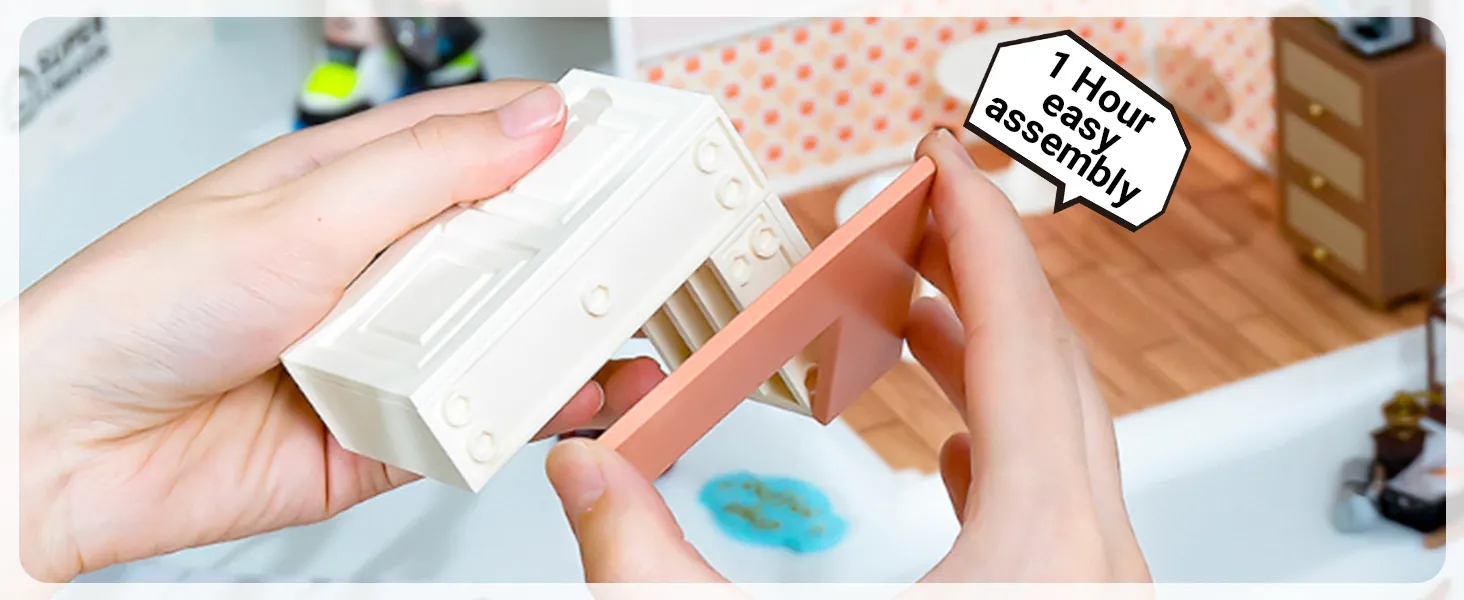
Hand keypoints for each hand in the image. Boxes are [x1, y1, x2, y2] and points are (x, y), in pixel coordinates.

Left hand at [18, 80, 665, 581]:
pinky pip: (482, 420)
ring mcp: (385, 350)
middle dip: (579, 243)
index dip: (556, 134)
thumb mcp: (299, 213)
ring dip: (569, 333)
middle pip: (508, 243)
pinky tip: (571, 402)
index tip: (629, 138)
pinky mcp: (390, 429)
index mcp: (349, 186)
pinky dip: (534, 415)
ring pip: (504, 335)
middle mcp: (374, 266)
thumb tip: (533, 124)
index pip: (475, 140)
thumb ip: (426, 171)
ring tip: (626, 327)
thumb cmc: (138, 307)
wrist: (68, 448)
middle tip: (649, 242)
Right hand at [541, 129, 1148, 582]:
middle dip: (977, 271)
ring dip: (986, 355)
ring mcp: (1094, 590)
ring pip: (1062, 431)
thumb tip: (587, 481)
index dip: (978, 231)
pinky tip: (959, 441)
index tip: (946, 165)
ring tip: (912, 314)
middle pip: (1050, 366)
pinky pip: (1060, 496)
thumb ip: (648, 564)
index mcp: (1040, 551)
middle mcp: (1091, 565)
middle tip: (917, 215)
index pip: (1020, 340)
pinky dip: (1008, 440)